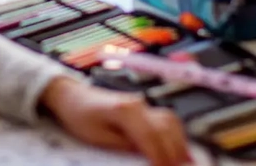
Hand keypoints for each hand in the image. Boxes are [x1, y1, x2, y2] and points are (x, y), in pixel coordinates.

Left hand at [39, 77, 190, 165]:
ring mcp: (143, 104)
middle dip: (175, 153)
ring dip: (180, 144)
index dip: (160, 157)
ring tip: (184, 164)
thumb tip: (146, 158)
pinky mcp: (144, 108)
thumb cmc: (80, 117)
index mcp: (125, 110)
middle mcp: (139, 104)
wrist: (72, 96)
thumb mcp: (97, 138)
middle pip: (167, 128)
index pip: (151, 136)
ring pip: (171, 122)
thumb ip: (124, 147)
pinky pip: (167, 120)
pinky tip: (180, 151)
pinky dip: (176, 135)